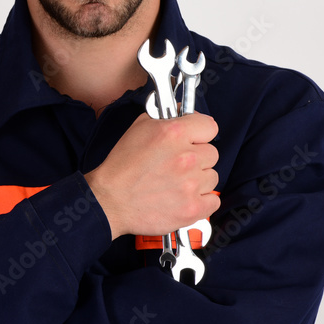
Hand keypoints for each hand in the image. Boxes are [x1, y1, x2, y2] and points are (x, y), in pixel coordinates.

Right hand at [84, 112, 219, 238]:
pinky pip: (213, 201)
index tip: (195, 139)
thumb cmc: (121, 167)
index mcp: (174, 133)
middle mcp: (187, 158)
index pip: (210, 126)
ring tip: (177, 183)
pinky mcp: (192, 208)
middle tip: (178, 165)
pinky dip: (201, 201)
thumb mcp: (139, 128)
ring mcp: (191, 185)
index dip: (200, 133)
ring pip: (212, 177)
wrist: (110, 200)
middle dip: (197, 158)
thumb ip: (166, 119)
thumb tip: (185, 114)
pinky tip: (184, 198)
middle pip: (212, 154)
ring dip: (199, 180)